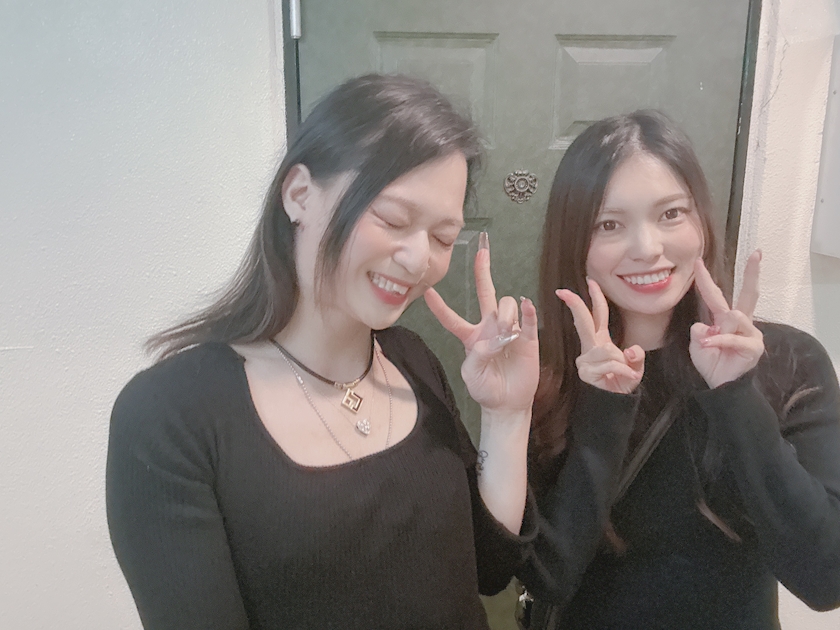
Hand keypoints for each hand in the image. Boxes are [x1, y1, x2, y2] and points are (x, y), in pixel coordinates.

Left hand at [423, 237, 538, 413]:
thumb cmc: (485, 388)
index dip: (440, 307)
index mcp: (470, 337)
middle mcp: (489, 327)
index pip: (452, 318)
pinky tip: (527, 306)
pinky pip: (528, 318)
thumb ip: (477, 355)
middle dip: (483, 272)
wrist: (507, 403)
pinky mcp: (527, 337)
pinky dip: (527, 310)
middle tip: (482, 251)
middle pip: (486, 293)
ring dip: (505, 313)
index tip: (428, 292)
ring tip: (506, 333)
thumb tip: (493, 338)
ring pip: (506, 304)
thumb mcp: (471, 375)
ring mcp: (509, 329)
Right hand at [556, 279, 643, 393]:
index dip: (594, 298)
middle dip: (575, 305)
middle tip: (564, 292)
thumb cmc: (621, 383)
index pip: (597, 315)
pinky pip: (610, 365)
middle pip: (583, 321)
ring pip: (607, 350)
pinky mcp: (585, 372)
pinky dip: (623, 371)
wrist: (613, 405)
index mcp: (600, 341)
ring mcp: (585, 359)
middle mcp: (590, 347)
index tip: (590, 281)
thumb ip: (636, 356)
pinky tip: (628, 377)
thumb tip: (630, 349)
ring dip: (621, 362)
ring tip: (626, 373)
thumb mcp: (635, 367)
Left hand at [690, 251, 763, 388]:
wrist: (721, 385)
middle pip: (748, 293)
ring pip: (734, 316)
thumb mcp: (697, 345)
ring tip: (710, 343)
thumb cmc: (712, 362)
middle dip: (752, 273)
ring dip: (719, 330)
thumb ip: (698, 332)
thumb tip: (705, 326)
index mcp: (724, 319)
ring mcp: (750, 333)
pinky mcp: (754, 346)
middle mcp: (740, 322)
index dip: (706, 279)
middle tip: (756, 254)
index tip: (698, 261)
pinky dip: (719, 341)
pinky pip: (733, 337)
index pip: (715, 294)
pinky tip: (710, 345)